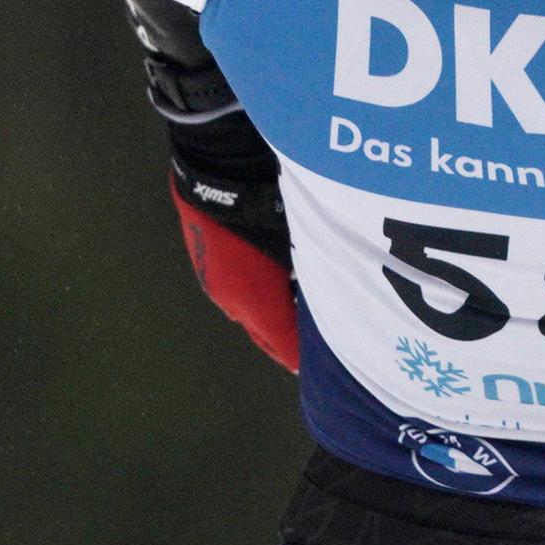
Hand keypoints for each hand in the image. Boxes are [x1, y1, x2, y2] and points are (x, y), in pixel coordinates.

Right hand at [170, 178, 298, 372]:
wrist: (218, 176)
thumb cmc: (268, 209)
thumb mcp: (300, 240)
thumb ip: (315, 267)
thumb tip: (335, 279)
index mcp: (256, 304)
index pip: (284, 344)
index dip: (301, 357)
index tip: (317, 368)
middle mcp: (233, 302)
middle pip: (266, 334)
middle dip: (287, 342)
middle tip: (308, 349)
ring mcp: (217, 285)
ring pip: (250, 312)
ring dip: (272, 316)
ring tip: (298, 315)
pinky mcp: (208, 266)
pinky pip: (237, 292)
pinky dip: (256, 296)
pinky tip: (275, 284)